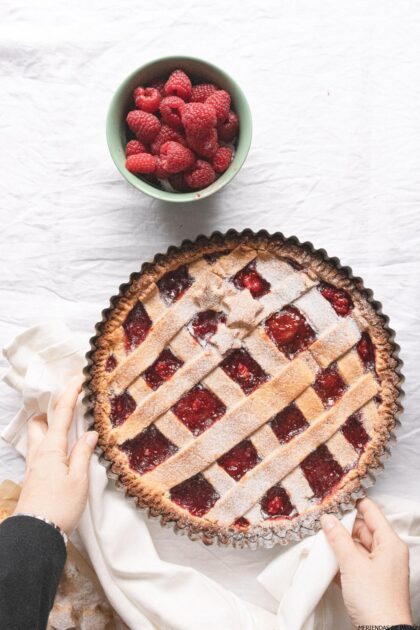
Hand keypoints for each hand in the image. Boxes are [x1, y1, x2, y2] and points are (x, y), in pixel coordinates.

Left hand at [14, 375, 97, 534]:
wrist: (36, 533)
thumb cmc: (60, 506)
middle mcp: (38, 453)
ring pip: (37, 436)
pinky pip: (40, 450)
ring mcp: (33, 465)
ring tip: (68, 429)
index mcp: (51, 449)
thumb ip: (83, 453)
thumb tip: (90, 433)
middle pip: (39, 422)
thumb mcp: (78, 480)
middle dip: (50, 411)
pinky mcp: (33, 477)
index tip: (77, 378)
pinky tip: (64, 452)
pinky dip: (50, 442)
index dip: (69, 394)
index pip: (60, 414)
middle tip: (69, 409)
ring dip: (49, 427)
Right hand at [321, 498, 412, 626]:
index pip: (371, 512)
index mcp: (389, 543)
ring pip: (356, 547)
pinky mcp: (370, 583)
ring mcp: (379, 569)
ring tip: (320, 539)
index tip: (334, 498)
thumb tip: (328, 519)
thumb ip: (338, 538)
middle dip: (342, 526)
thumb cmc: (375, 599)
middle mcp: (387, 553)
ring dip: (339, 544)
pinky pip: (354, 564)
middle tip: (322, 521)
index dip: (353, 503)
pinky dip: (341, 561)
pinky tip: (326, 561)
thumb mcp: (353, 564)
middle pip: (362, 529)